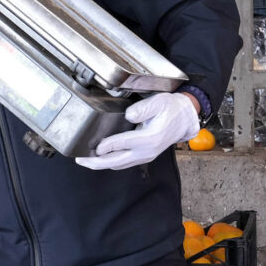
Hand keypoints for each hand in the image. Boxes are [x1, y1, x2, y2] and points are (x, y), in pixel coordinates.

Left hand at [75, 92, 199, 170]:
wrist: (185, 119)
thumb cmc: (171, 108)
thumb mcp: (159, 101)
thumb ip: (143, 108)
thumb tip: (130, 115)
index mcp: (150, 138)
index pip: (124, 144)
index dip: (108, 146)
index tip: (95, 147)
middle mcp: (147, 151)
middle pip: (118, 161)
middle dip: (97, 162)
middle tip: (80, 160)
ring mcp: (145, 156)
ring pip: (119, 164)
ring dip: (101, 164)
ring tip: (85, 161)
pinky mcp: (143, 156)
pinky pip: (123, 163)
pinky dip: (110, 162)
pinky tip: (100, 158)